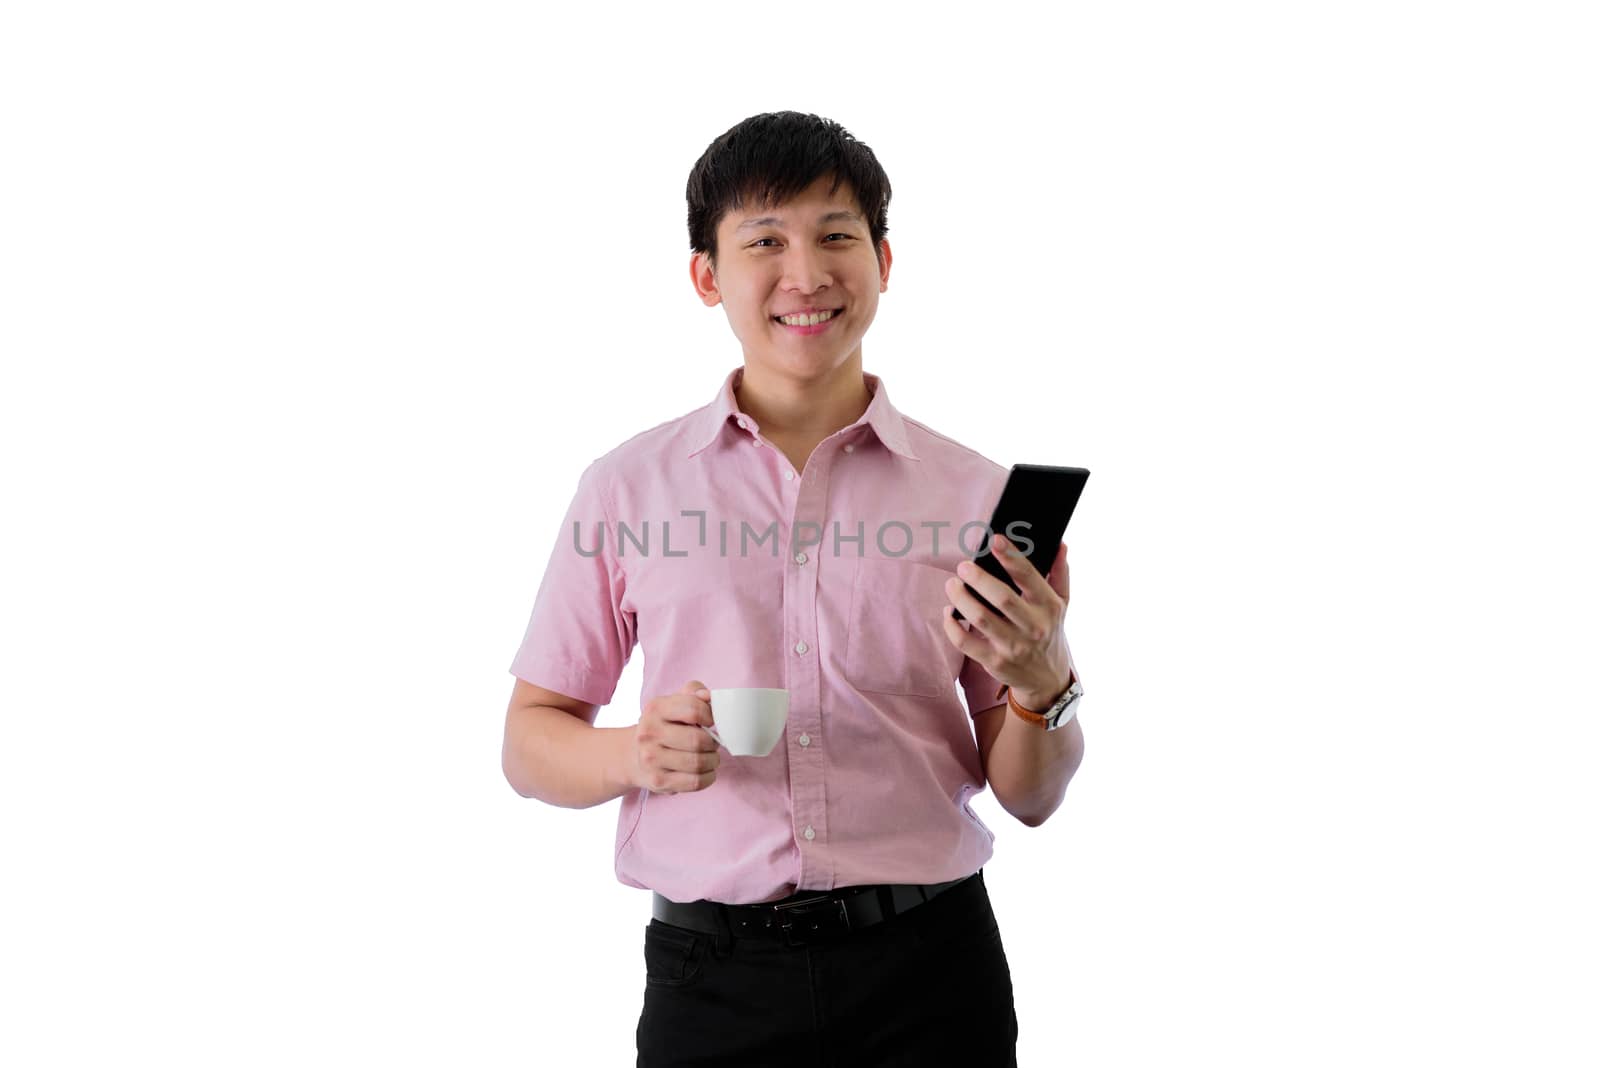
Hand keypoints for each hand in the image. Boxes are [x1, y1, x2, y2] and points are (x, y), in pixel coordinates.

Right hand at [628, 679, 720, 794]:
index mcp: (655, 708)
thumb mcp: (674, 703)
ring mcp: (651, 759)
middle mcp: (648, 733)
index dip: (711, 716)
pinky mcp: (658, 781)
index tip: (711, 722)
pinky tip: (706, 771)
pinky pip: (695, 782)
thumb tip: (709, 696)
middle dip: (713, 742)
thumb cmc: (664, 726)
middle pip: (698, 740)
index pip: (694, 710)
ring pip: (698, 762)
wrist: (634, 756)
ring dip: (713, 760)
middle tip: (713, 743)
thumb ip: (695, 692)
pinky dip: (708, 777)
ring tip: (710, 757)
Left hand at [942, 535, 1073, 709]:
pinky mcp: (995, 662)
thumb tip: (1059, 543)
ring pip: (981, 619)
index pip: (1030, 577)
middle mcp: (1033, 627)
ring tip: (952, 584)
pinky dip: (952, 626)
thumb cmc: (1050, 632)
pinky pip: (966, 643)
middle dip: (979, 579)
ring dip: (962, 599)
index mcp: (1049, 607)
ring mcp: (1013, 647)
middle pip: (1002, 598)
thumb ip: (1059, 573)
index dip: (1012, 557)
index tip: (996, 540)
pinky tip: (949, 612)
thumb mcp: (1062, 604)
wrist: (1047, 680)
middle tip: (963, 566)